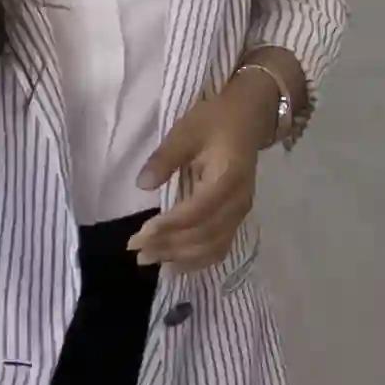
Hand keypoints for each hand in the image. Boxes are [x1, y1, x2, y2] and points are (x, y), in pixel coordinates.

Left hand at [124, 65, 280, 270]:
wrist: (248, 119)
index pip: (198, 211)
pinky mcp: (236, 219)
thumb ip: (165, 158)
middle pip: (204, 235)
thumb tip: (143, 184)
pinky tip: (173, 265)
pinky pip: (218, 247)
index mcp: (229, 178)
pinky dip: (196, 260)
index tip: (141, 234)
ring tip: (149, 259)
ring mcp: (240, 213)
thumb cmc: (215, 121)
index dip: (170, 226)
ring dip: (180, 257)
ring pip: (212, 247)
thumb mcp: (186, 131)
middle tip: (136, 250)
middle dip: (169, 246)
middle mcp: (239, 202)